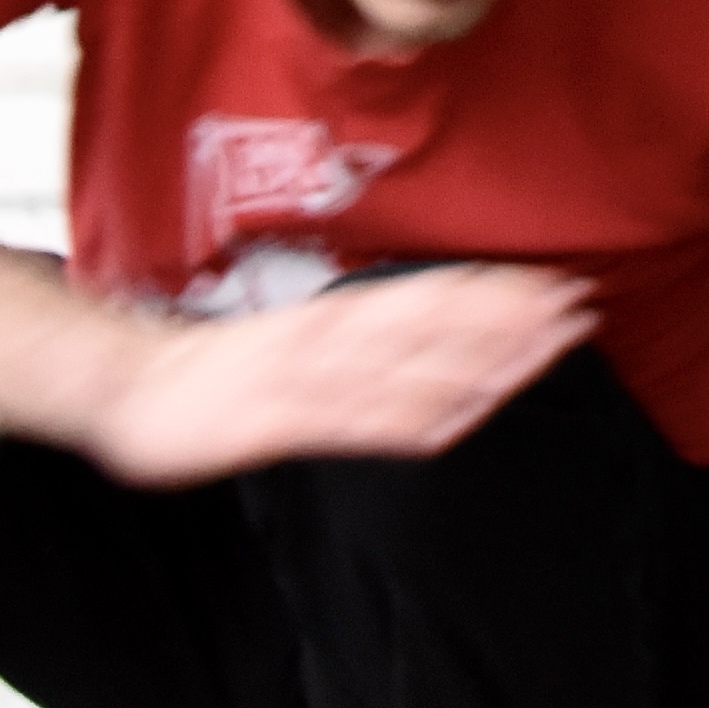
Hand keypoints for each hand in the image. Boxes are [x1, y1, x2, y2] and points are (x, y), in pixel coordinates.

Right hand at [6, 254, 599, 484]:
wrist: (126, 384)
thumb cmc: (213, 369)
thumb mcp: (293, 338)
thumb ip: (355, 341)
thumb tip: (421, 337)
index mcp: (334, 313)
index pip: (433, 295)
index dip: (500, 292)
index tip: (560, 286)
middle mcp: (332, 333)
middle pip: (439, 320)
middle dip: (514, 318)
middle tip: (582, 308)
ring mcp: (309, 375)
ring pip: (414, 362)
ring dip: (486, 356)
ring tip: (549, 346)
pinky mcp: (281, 419)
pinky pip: (363, 421)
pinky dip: (420, 415)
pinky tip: (467, 412)